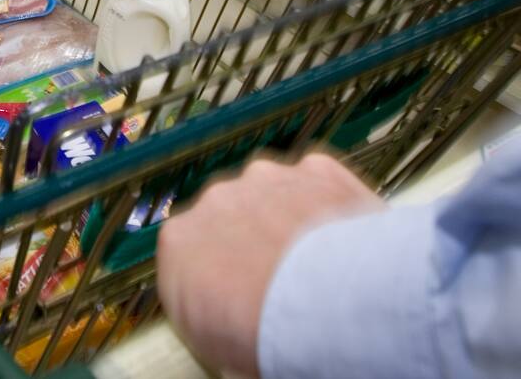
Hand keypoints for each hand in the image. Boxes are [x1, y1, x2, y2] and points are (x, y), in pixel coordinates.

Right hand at [155, 153, 384, 376]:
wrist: (331, 308)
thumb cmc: (270, 333)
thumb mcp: (215, 349)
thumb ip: (211, 319)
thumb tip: (228, 338)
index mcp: (179, 242)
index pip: (188, 253)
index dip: (214, 276)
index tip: (233, 297)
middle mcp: (216, 201)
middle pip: (228, 217)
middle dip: (250, 243)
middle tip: (277, 284)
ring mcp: (266, 181)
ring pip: (273, 195)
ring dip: (287, 220)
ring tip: (314, 267)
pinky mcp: (315, 171)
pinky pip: (317, 184)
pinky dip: (327, 205)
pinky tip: (341, 241)